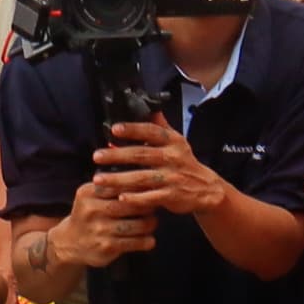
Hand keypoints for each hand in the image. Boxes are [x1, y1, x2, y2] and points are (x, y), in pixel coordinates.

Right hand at [48, 172, 157, 274]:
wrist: (69, 242)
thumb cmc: (89, 214)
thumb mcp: (91, 196)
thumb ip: (111, 186)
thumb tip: (145, 179)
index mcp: (88, 193)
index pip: (120, 186)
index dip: (140, 187)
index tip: (151, 188)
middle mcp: (92, 210)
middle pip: (130, 204)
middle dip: (147, 205)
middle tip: (155, 205)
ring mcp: (99, 230)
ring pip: (136, 225)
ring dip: (150, 224)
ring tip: (152, 222)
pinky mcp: (106, 248)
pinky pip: (134, 242)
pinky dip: (146, 241)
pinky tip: (149, 239)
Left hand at [94, 120, 227, 216]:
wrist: (206, 188)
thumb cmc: (185, 163)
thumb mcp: (177, 141)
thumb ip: (161, 126)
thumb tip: (150, 105)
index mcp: (172, 142)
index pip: (151, 132)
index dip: (133, 130)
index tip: (114, 129)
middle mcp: (172, 157)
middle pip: (141, 154)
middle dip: (117, 155)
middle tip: (97, 156)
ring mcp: (172, 177)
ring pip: (142, 177)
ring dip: (119, 178)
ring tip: (99, 179)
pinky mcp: (172, 195)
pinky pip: (151, 197)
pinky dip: (136, 198)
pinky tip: (120, 198)